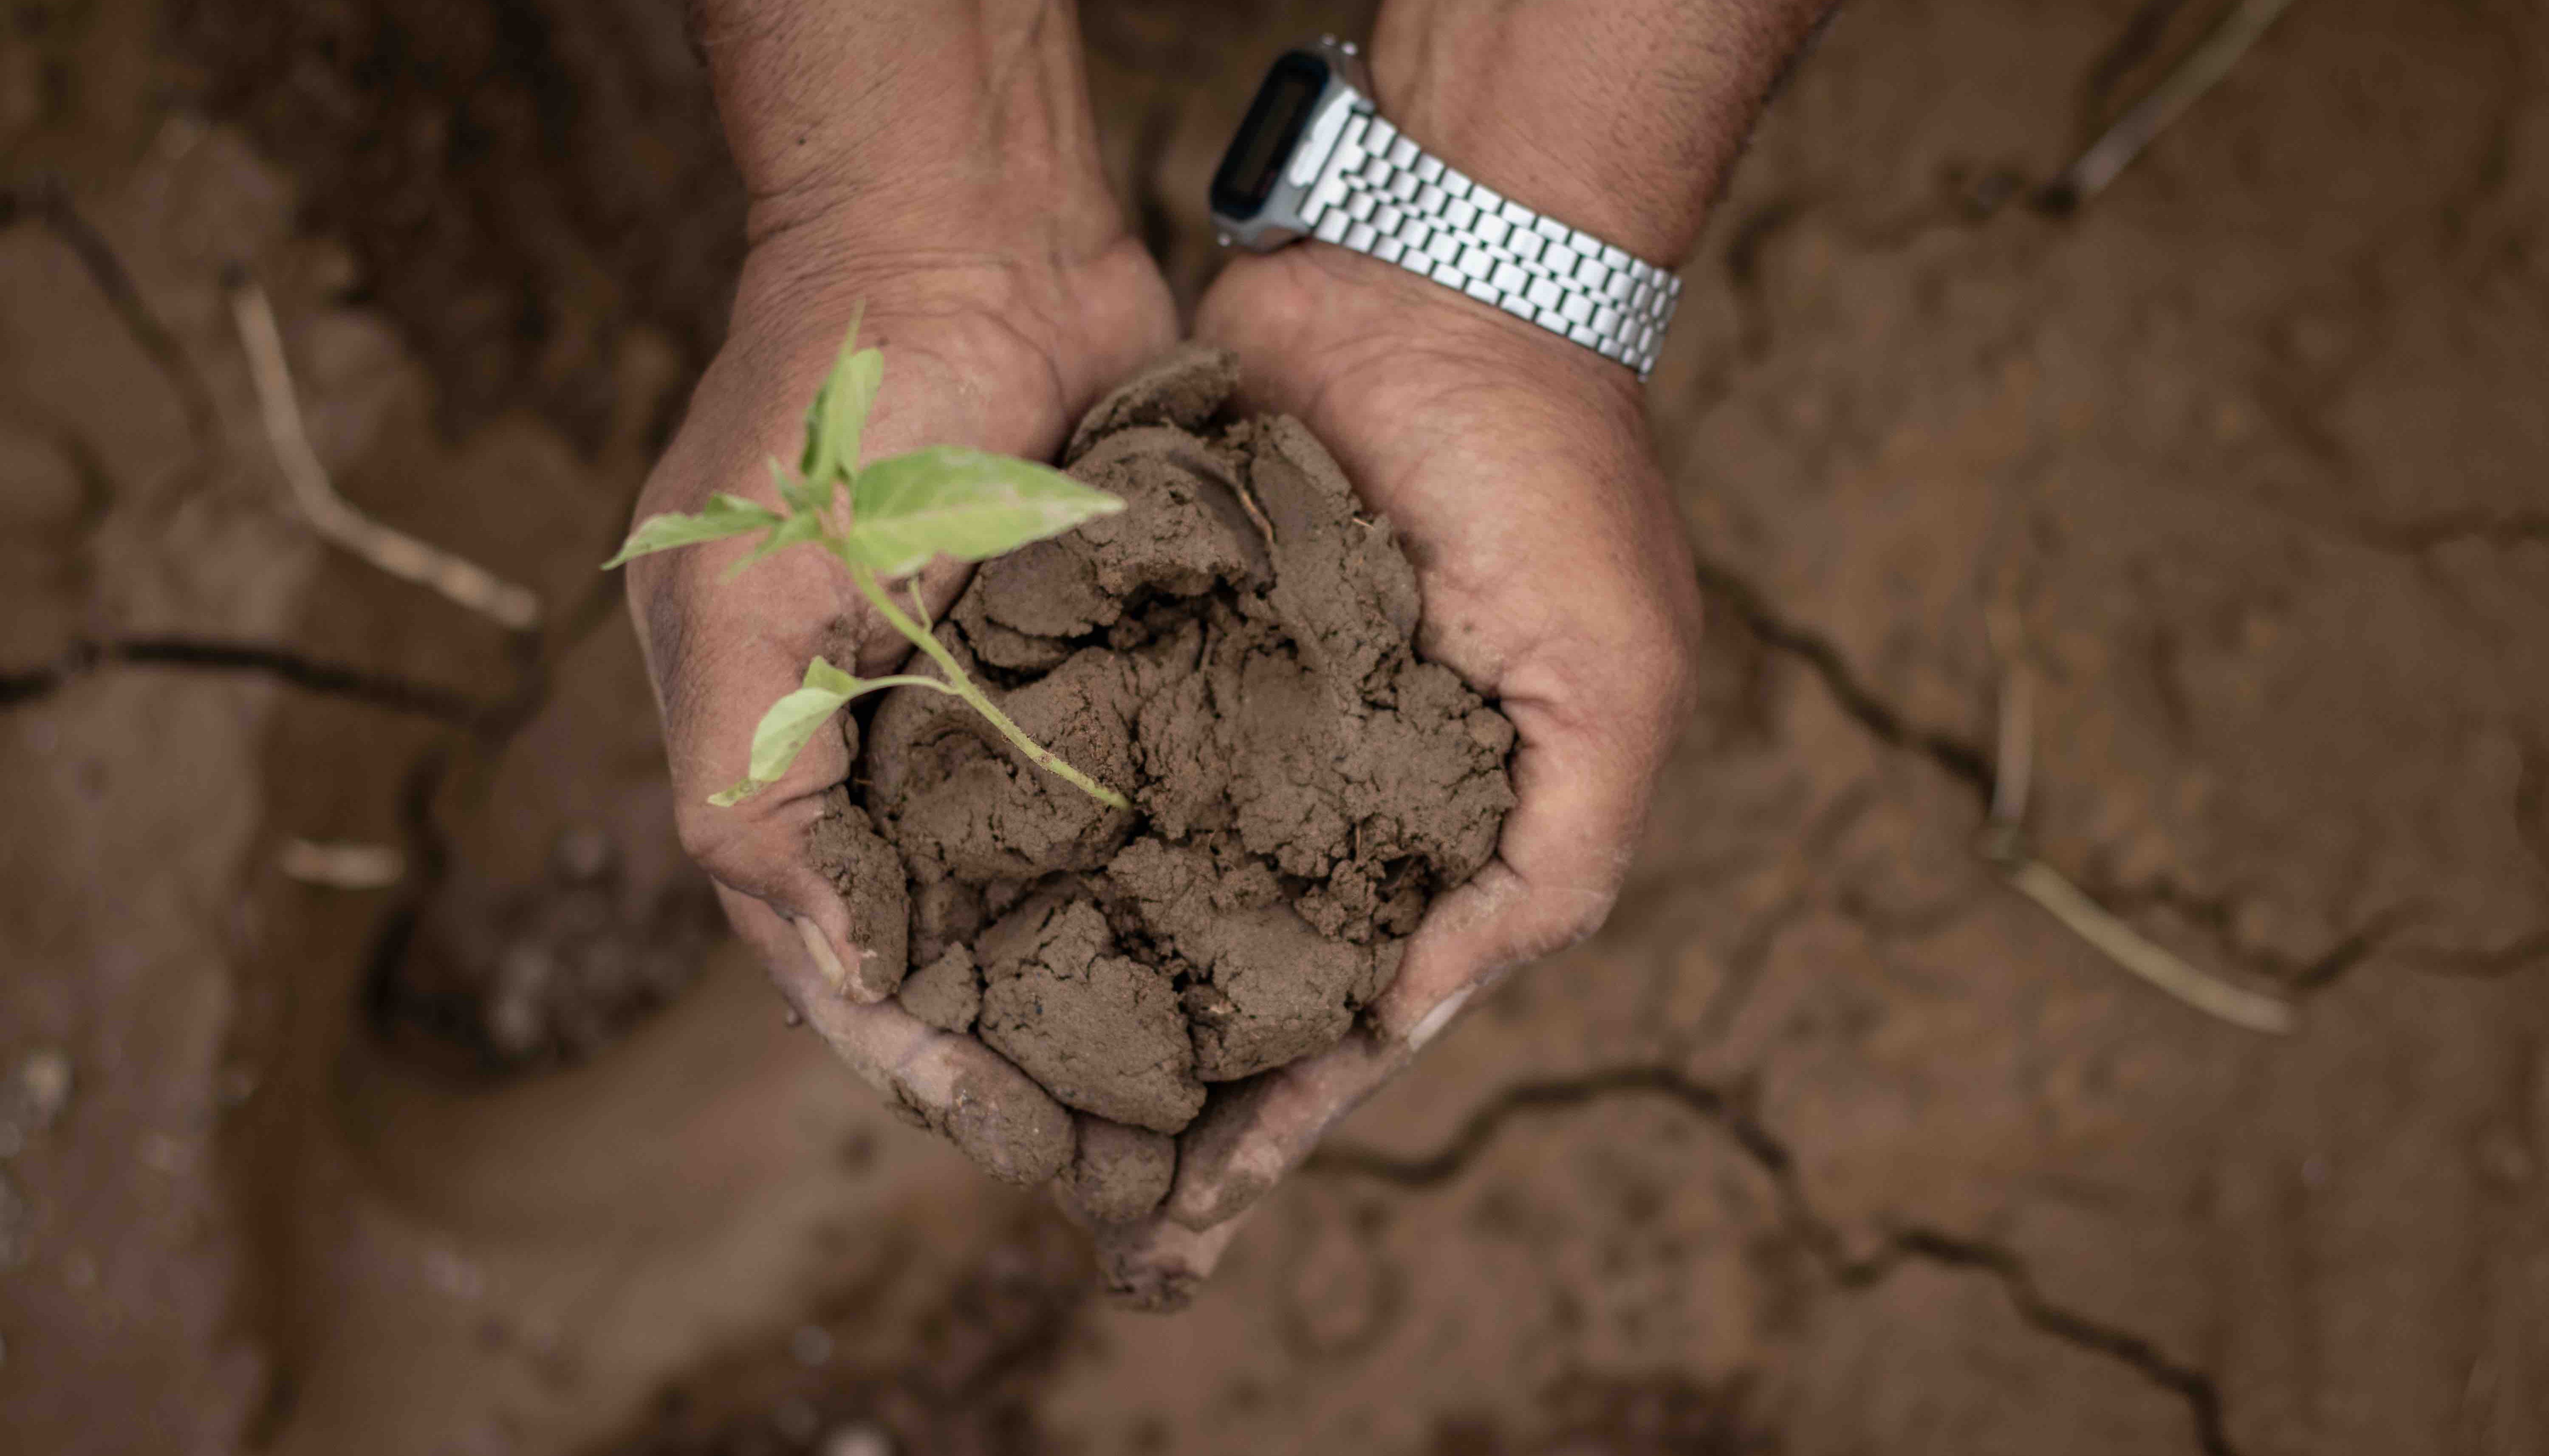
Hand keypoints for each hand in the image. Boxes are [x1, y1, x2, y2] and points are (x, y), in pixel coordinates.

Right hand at [628, 0, 1174, 1184]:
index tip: (1009, 1131)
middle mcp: (869, 742)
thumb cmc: (837, 401)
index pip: (837, 953)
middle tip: (1108, 1153)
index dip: (915, 1052)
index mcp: (770, 745)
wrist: (964, 236)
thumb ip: (754, 779)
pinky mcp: (1074, 655)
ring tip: (1165, 1087)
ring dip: (1076, 987)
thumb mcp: (748, 596)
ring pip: (1022, 894)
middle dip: (1005, 1050)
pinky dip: (1132, 878)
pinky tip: (1203, 944)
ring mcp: (973, 702)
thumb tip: (831, 953)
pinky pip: (1099, 799)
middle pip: (934, 947)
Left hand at [1094, 243, 1702, 1303]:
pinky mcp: (1167, 643)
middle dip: (1182, 1099)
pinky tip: (980, 925)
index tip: (1197, 1212)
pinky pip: (1102, 764)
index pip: (1364, 1016)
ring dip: (1100, 996)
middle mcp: (1343, 794)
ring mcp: (1248, 723)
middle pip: (1247, 984)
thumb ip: (1546, 865)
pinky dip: (1054, 843)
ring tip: (1016, 1102)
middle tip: (1097, 1211)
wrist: (1438, 286)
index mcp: (1452, 827)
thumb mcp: (1607, 693)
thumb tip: (1413, 1016)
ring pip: (1160, 893)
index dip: (1288, 1120)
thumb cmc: (1549, 486)